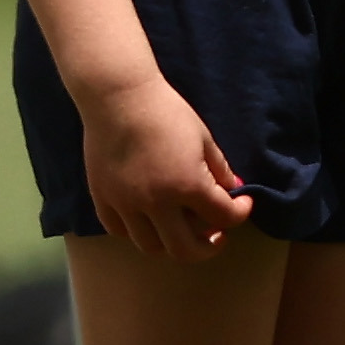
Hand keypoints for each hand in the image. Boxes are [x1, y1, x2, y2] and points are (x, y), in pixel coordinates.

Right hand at [74, 67, 246, 259]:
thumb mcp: (203, 137)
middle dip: (209, 246)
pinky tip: (145, 217)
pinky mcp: (102, 196)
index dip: (241, 212)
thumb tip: (231, 191)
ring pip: (151, 247)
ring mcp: (126, 203)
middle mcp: (157, 203)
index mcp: (189, 186)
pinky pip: (118, 230)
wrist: (117, 94)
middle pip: (186, 250)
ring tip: (177, 228)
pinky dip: (135, 231)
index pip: (225, 218)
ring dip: (170, 243)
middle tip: (215, 233)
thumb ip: (219, 170)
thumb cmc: (166, 111)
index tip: (242, 204)